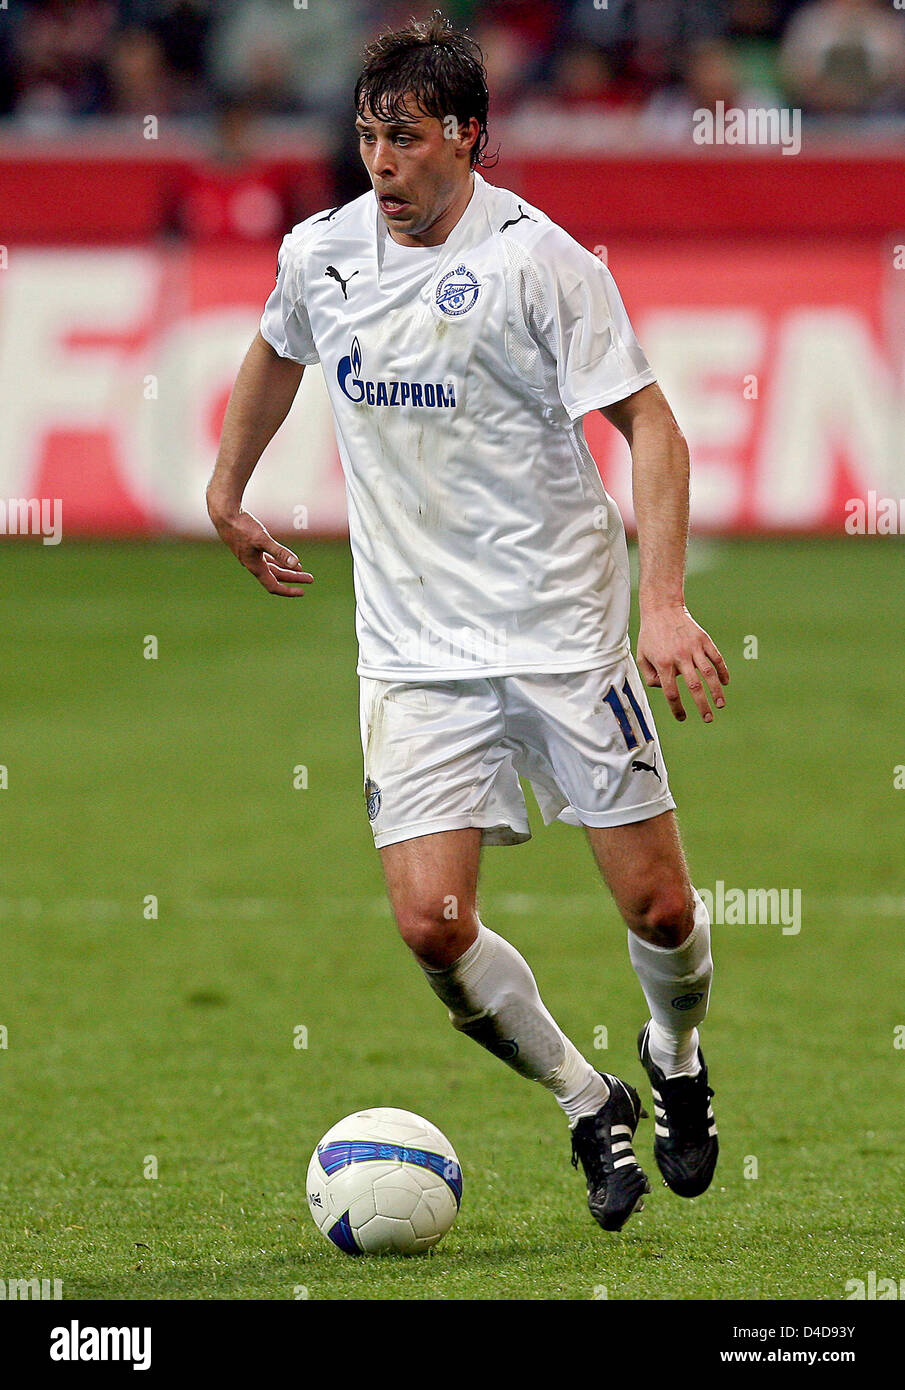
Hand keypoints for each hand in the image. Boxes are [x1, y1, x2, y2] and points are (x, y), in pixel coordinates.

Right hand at [208, 504, 312, 596]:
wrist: (224, 514)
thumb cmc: (242, 527)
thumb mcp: (262, 539)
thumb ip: (279, 552)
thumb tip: (296, 563)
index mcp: (255, 566)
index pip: (273, 585)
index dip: (288, 591)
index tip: (302, 591)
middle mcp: (253, 564)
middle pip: (276, 577)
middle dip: (293, 578)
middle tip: (310, 579)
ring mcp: (251, 555)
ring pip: (272, 567)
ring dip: (287, 570)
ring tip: (301, 570)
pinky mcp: (250, 546)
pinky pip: (267, 558)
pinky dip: (278, 560)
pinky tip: (285, 558)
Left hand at [637, 604, 728, 722]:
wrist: (662, 609)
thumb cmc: (650, 635)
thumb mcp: (641, 657)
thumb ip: (650, 677)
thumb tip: (665, 689)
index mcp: (663, 664)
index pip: (671, 692)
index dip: (677, 708)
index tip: (682, 717)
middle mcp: (680, 657)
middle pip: (694, 687)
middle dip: (702, 705)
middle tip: (708, 719)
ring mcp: (694, 648)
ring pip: (708, 673)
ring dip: (716, 691)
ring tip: (721, 704)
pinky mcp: (704, 640)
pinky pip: (716, 658)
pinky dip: (722, 671)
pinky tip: (725, 682)